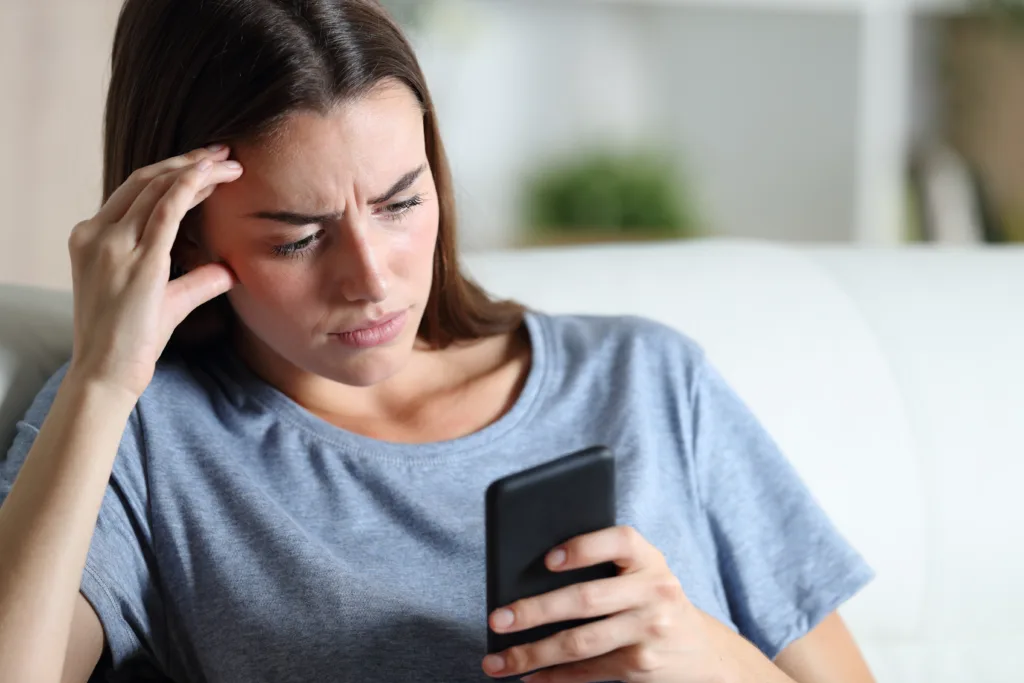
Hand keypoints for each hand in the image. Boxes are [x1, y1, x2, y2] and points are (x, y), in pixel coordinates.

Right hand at [67, 145, 242, 397]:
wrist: (106, 373)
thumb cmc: (132, 342)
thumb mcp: (166, 301)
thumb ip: (197, 281)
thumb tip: (229, 271)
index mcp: (93, 238)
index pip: (136, 191)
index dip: (173, 173)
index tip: (205, 165)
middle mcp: (97, 234)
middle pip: (145, 180)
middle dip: (187, 162)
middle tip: (223, 154)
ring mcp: (112, 243)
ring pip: (157, 187)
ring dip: (196, 170)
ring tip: (229, 164)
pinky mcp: (137, 259)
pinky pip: (165, 209)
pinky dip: (189, 186)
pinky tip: (211, 175)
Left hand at [483, 526, 745, 682]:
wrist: (703, 652)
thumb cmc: (650, 600)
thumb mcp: (640, 573)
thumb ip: (604, 566)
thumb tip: (532, 577)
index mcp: (648, 557)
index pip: (619, 541)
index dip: (583, 547)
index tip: (548, 559)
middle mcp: (653, 591)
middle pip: (585, 599)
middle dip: (535, 611)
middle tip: (497, 619)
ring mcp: (649, 631)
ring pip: (579, 643)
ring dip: (532, 654)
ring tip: (497, 662)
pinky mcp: (641, 665)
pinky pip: (588, 670)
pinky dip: (553, 677)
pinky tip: (527, 677)